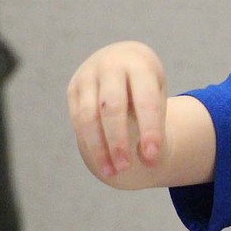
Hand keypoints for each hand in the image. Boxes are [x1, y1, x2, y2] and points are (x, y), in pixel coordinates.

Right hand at [66, 41, 167, 181]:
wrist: (122, 58)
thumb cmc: (146, 85)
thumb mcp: (157, 96)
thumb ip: (154, 124)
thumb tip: (149, 162)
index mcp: (139, 65)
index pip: (145, 100)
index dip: (149, 130)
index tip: (152, 156)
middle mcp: (110, 66)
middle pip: (112, 108)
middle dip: (118, 141)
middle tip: (126, 168)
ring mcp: (87, 75)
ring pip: (88, 116)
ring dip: (99, 148)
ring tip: (112, 172)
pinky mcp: (73, 88)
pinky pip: (77, 119)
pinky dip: (88, 142)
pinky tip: (100, 160)